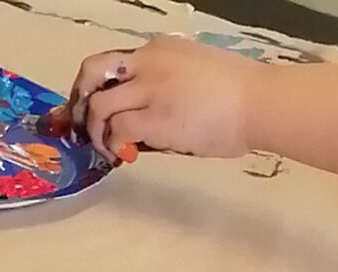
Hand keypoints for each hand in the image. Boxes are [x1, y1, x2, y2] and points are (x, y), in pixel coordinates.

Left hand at [66, 37, 263, 159]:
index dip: (95, 87)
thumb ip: (166, 87)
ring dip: (95, 132)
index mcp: (158, 49)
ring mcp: (149, 88)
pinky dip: (113, 146)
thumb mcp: (195, 75)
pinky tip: (122, 156)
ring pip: (98, 106)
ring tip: (107, 151)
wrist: (257, 102)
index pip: (113, 63)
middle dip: (79, 102)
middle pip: (92, 72)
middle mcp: (147, 61)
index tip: (92, 109)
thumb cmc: (237, 97)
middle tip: (82, 129)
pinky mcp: (154, 117)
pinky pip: (117, 130)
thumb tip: (146, 122)